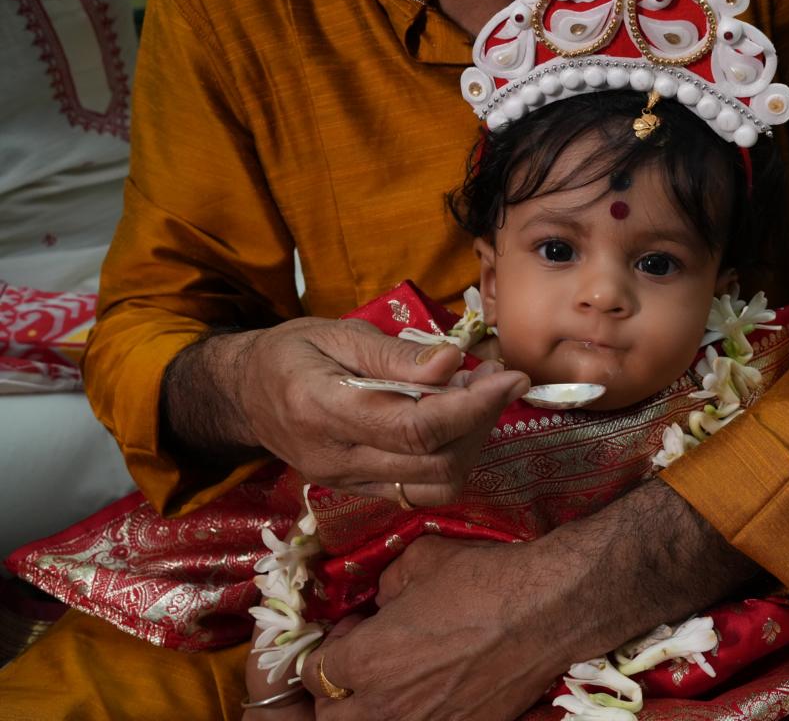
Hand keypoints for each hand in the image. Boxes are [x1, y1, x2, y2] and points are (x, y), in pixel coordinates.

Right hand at [163, 317, 528, 503]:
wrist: (243, 395)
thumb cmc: (290, 353)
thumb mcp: (334, 332)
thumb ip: (393, 355)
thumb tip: (453, 362)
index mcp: (324, 409)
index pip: (417, 426)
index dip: (474, 405)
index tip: (510, 376)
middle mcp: (338, 458)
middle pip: (436, 462)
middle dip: (481, 421)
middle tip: (495, 379)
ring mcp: (349, 482)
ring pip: (436, 485)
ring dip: (472, 444)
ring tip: (477, 397)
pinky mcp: (360, 491)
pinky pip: (420, 490)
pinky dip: (451, 458)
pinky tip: (455, 421)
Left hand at [300, 480, 757, 719]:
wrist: (549, 609)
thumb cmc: (483, 577)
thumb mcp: (418, 560)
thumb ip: (383, 585)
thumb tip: (377, 602)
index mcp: (364, 661)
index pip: (312, 674)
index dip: (330, 650)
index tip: (354, 630)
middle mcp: (384, 708)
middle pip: (330, 718)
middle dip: (337, 690)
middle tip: (365, 662)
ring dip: (369, 710)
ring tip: (393, 684)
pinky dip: (414, 715)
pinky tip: (433, 694)